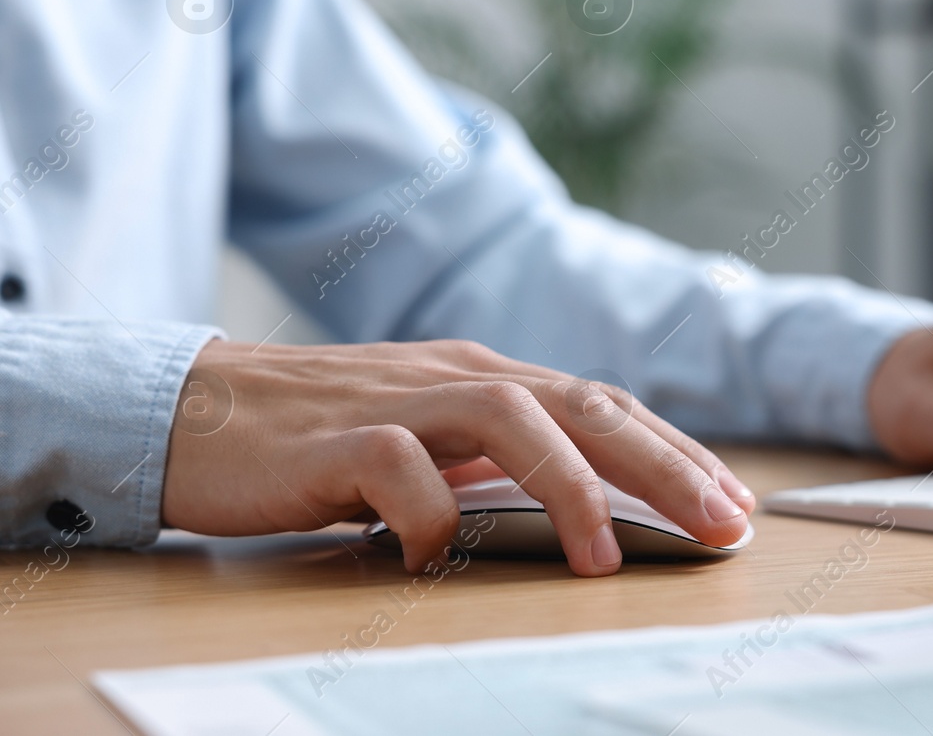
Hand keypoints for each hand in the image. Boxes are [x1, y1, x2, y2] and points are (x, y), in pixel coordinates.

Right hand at [162, 339, 754, 575]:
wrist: (198, 411)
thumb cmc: (324, 434)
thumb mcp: (434, 438)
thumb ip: (501, 458)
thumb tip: (590, 501)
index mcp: (488, 376)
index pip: (604, 405)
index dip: (676, 451)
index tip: (734, 501)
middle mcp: (459, 377)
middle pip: (584, 404)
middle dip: (664, 464)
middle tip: (723, 523)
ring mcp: (400, 401)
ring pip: (512, 418)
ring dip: (569, 485)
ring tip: (606, 555)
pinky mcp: (335, 439)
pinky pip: (398, 468)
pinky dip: (428, 512)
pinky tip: (431, 557)